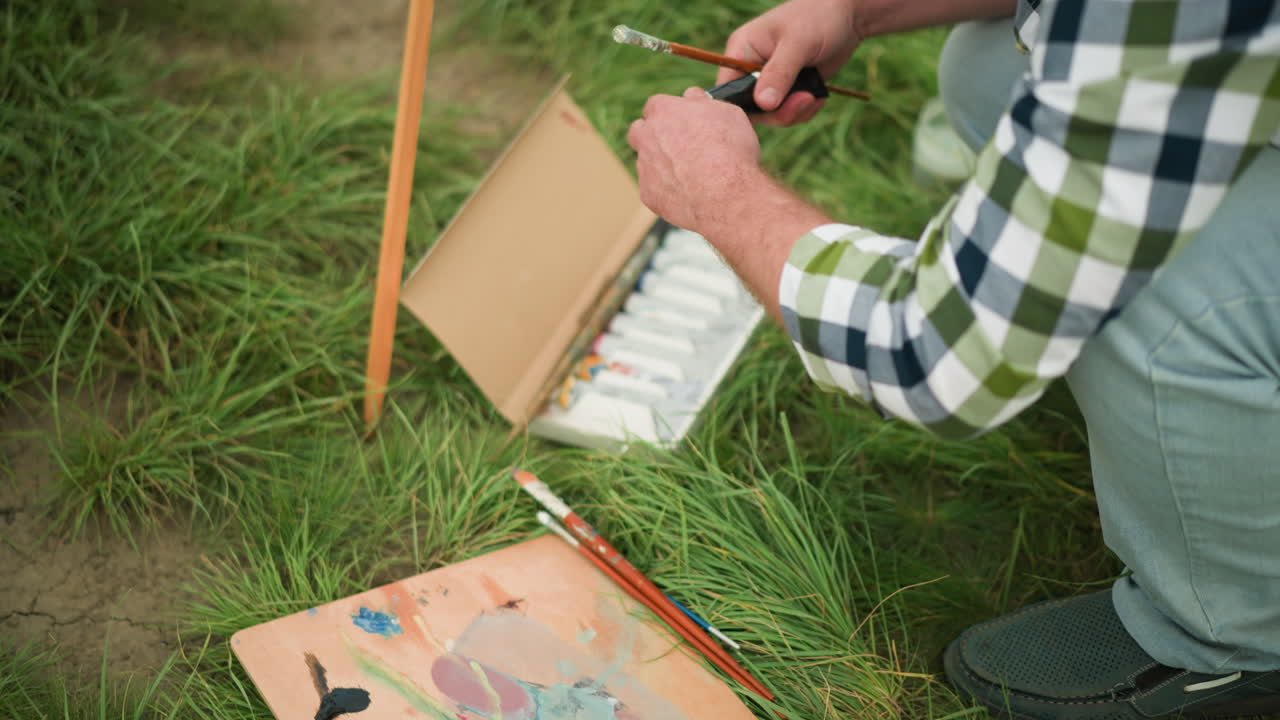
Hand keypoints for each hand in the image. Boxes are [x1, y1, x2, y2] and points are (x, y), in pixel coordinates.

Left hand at [627, 88, 763, 233]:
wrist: (724, 196)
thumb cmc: (729, 151)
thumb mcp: (727, 113)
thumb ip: (703, 102)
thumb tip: (693, 97)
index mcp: (664, 111)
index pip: (656, 105)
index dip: (671, 113)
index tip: (684, 121)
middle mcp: (647, 137)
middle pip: (639, 130)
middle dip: (652, 135)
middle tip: (676, 144)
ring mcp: (645, 167)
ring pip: (646, 161)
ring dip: (662, 164)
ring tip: (691, 174)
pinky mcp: (648, 194)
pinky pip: (653, 189)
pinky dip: (667, 189)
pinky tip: (689, 193)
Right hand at [718, 0, 861, 125]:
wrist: (845, 17)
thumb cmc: (818, 18)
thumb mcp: (798, 44)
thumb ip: (779, 73)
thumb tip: (762, 104)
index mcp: (741, 51)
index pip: (727, 91)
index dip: (741, 109)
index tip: (769, 111)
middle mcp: (749, 69)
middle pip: (750, 109)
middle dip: (778, 112)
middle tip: (805, 100)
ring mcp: (768, 82)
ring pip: (770, 115)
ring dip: (794, 112)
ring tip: (814, 96)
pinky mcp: (786, 91)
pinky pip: (786, 114)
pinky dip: (803, 111)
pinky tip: (817, 96)